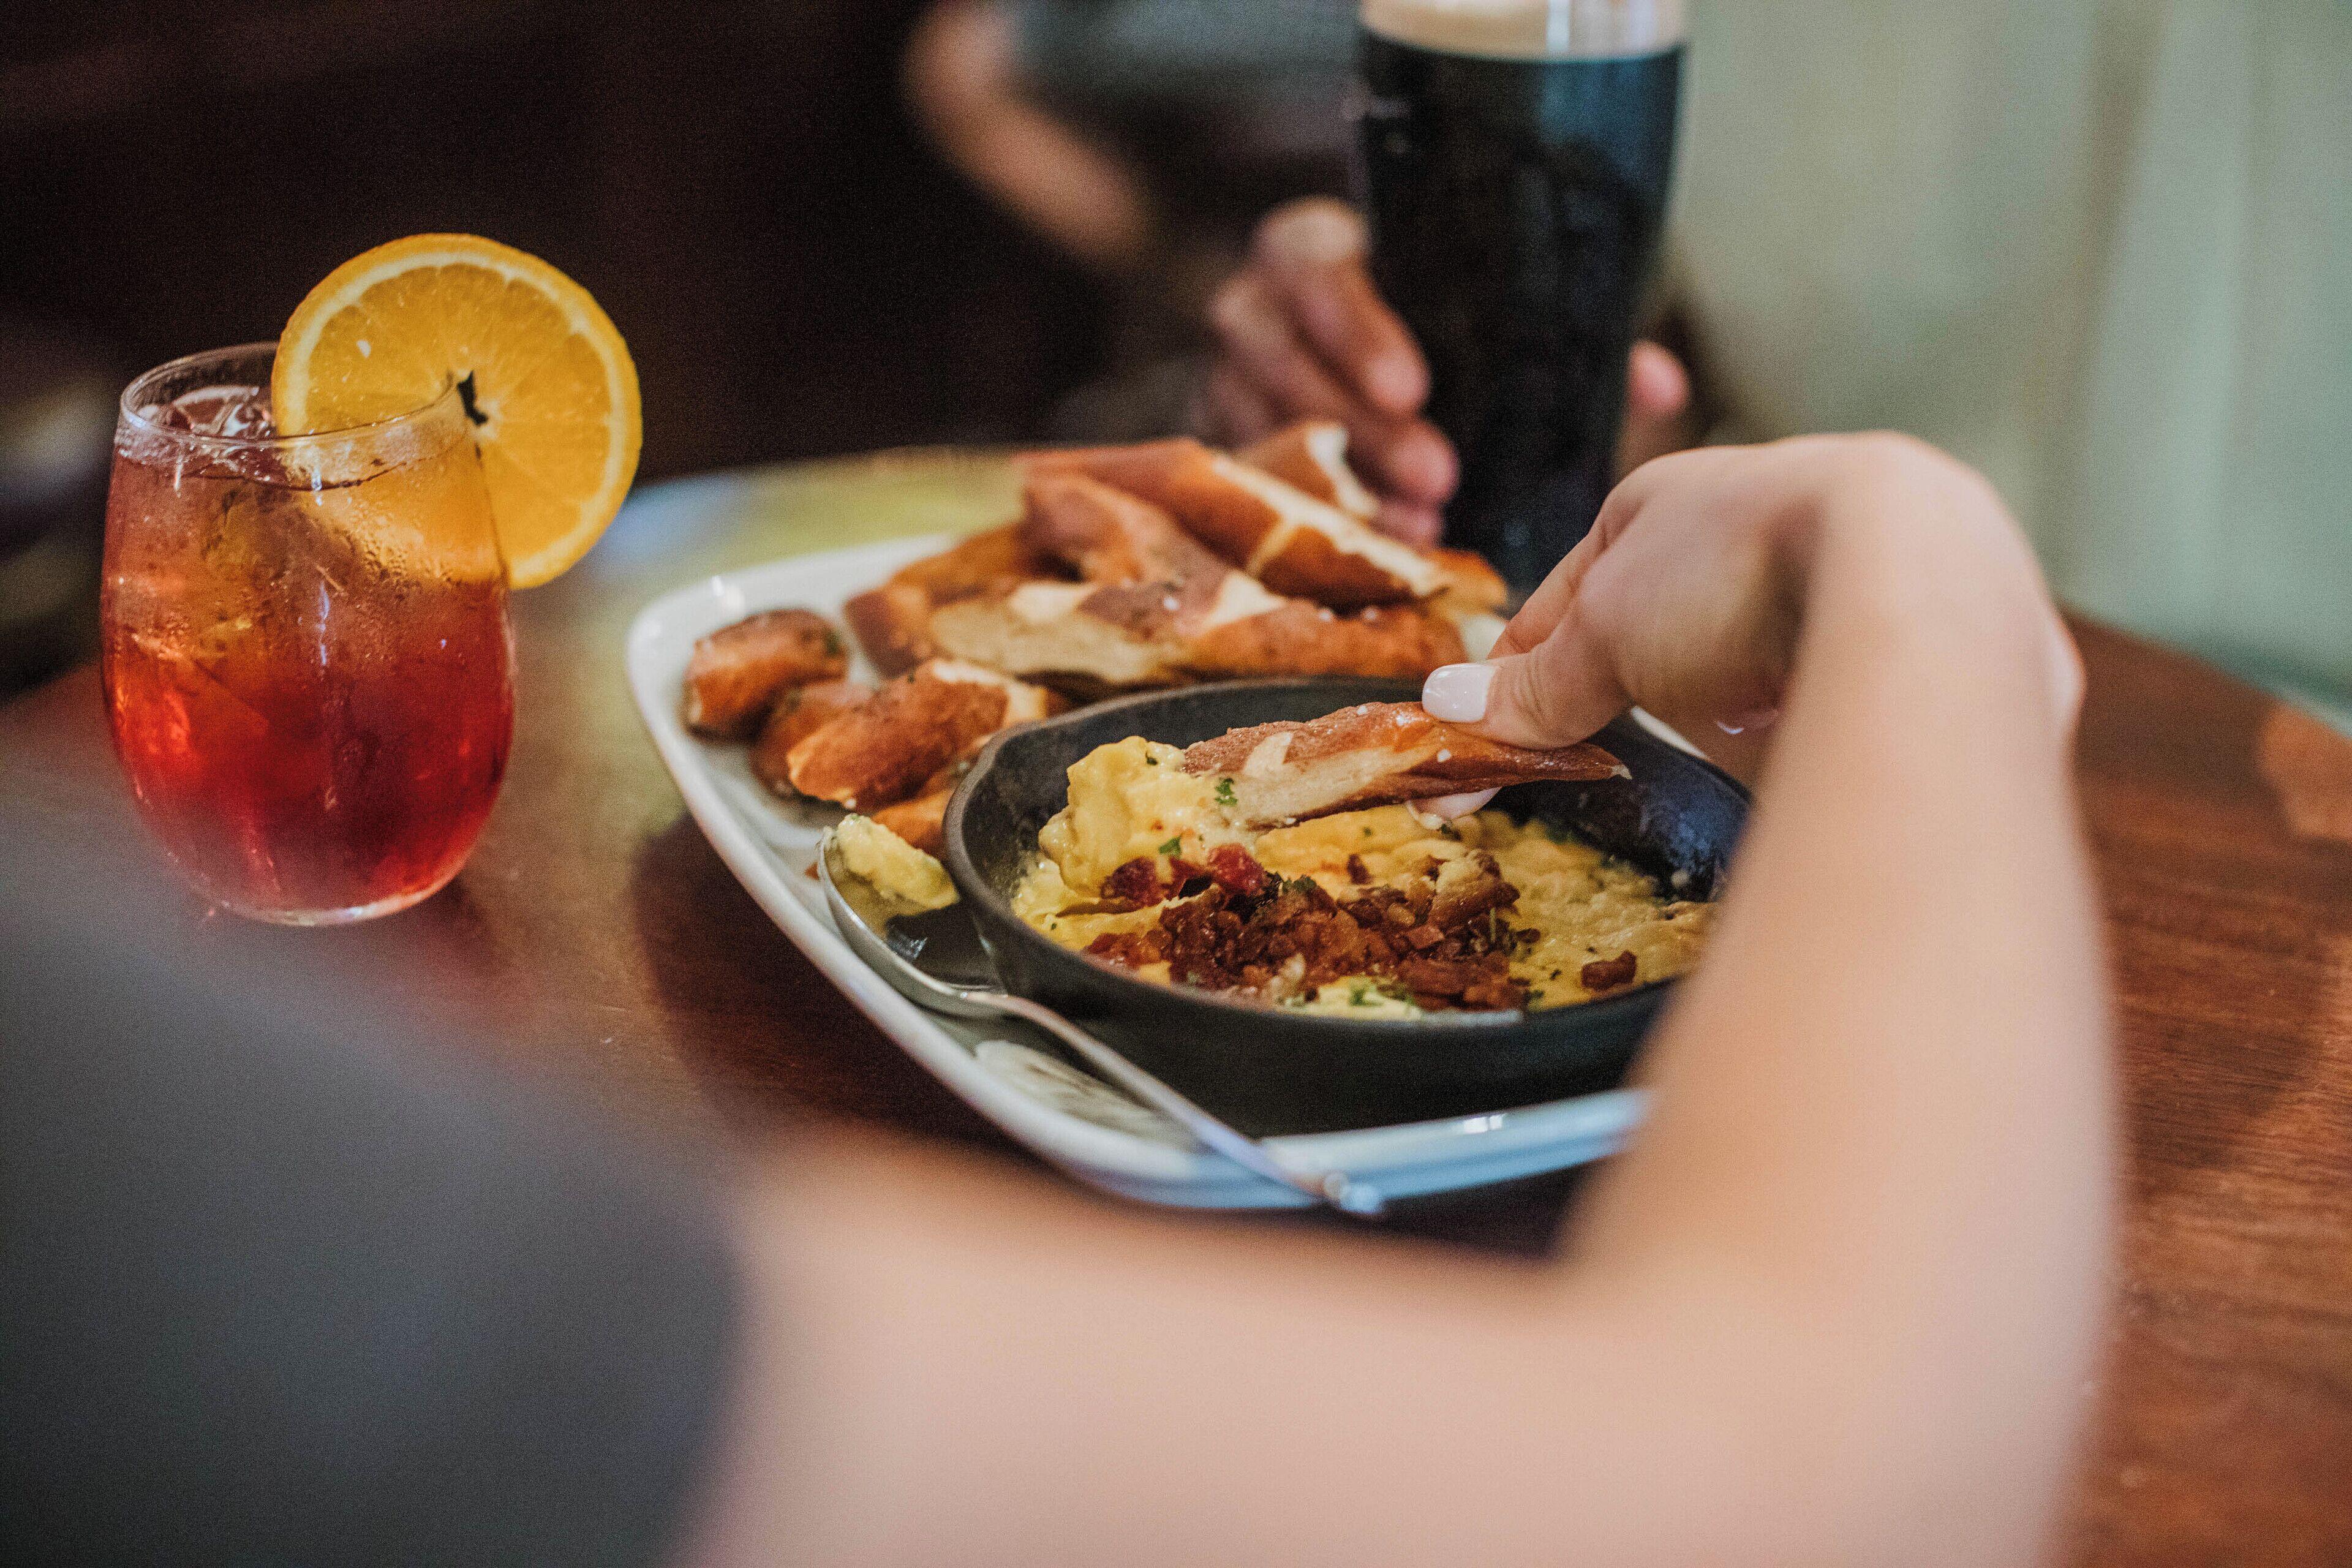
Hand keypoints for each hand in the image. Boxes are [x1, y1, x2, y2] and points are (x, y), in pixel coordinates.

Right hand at [1198, 198, 1693, 545]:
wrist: (1363, 368)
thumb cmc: (1436, 329)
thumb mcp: (1494, 318)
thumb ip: (1569, 342)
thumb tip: (1658, 386)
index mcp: (1315, 251)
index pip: (1308, 265)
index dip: (1353, 327)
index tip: (1415, 388)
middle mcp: (1256, 308)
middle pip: (1276, 353)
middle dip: (1360, 423)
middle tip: (1439, 478)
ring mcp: (1228, 381)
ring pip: (1256, 425)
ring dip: (1341, 480)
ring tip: (1418, 527)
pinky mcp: (1226, 447)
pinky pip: (1251, 483)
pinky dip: (1316, 516)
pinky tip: (1380, 545)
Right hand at [1420, 434, 2082, 793]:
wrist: (1918, 584)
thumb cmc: (1735, 573)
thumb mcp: (1607, 632)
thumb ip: (1537, 681)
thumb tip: (1446, 708)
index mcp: (1665, 501)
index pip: (1562, 600)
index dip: (1517, 673)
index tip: (1481, 743)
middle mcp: (1756, 522)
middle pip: (1661, 628)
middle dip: (1631, 690)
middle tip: (1593, 762)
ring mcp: (1839, 573)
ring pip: (1755, 654)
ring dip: (1726, 703)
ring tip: (1708, 764)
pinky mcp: (1912, 637)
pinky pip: (1834, 687)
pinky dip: (1805, 723)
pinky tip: (1797, 755)